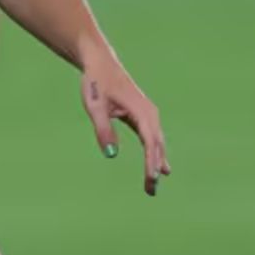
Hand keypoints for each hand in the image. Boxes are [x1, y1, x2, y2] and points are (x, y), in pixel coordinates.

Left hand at [78, 56, 171, 194]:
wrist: (100, 63)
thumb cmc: (96, 83)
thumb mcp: (95, 106)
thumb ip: (103, 130)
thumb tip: (111, 155)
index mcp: (141, 111)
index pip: (150, 142)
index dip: (151, 162)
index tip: (151, 179)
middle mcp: (150, 113)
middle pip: (156, 145)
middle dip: (154, 168)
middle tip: (150, 191)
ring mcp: (149, 114)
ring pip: (157, 143)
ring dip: (156, 163)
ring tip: (153, 185)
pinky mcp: (144, 115)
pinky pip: (152, 138)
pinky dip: (155, 153)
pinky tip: (159, 168)